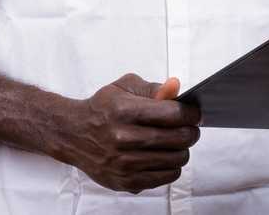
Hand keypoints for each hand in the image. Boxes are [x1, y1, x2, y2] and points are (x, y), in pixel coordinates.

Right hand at [58, 74, 200, 193]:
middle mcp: (123, 138)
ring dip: (182, 149)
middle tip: (189, 127)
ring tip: (175, 141)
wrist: (74, 134)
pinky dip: (172, 166)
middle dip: (191, 131)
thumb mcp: (124, 88)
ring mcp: (125, 163)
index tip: (194, 113)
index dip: (191, 113)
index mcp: (124, 111)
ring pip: (176, 159)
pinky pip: (166, 176)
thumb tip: (175, 87)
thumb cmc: (102, 108)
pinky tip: (164, 155)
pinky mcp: (127, 181)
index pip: (173, 114)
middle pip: (178, 138)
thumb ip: (153, 88)